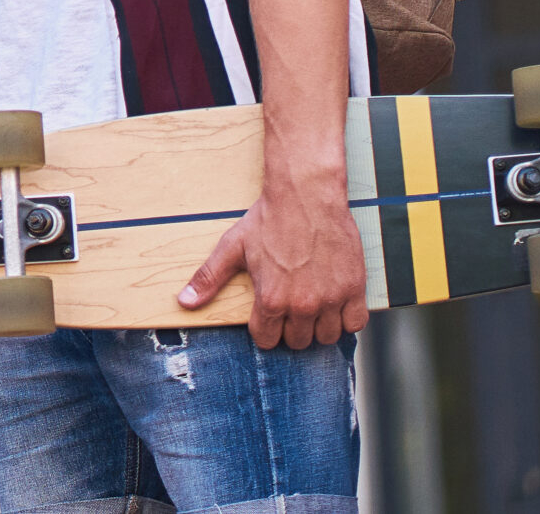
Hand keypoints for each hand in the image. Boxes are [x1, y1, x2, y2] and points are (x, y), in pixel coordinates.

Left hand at [177, 174, 368, 348]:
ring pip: (327, 337)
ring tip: (311, 306)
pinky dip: (346, 319)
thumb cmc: (269, 220)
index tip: (267, 316)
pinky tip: (335, 304)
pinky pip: (355, 324)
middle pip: (297, 342)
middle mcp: (302, 305)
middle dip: (290, 329)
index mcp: (271, 300)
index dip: (265, 329)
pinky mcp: (354, 289)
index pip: (267, 341)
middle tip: (290, 307)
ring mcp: (330, 299)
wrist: (306, 196)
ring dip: (318, 327)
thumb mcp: (232, 247)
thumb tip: (185, 301)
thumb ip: (209, 278)